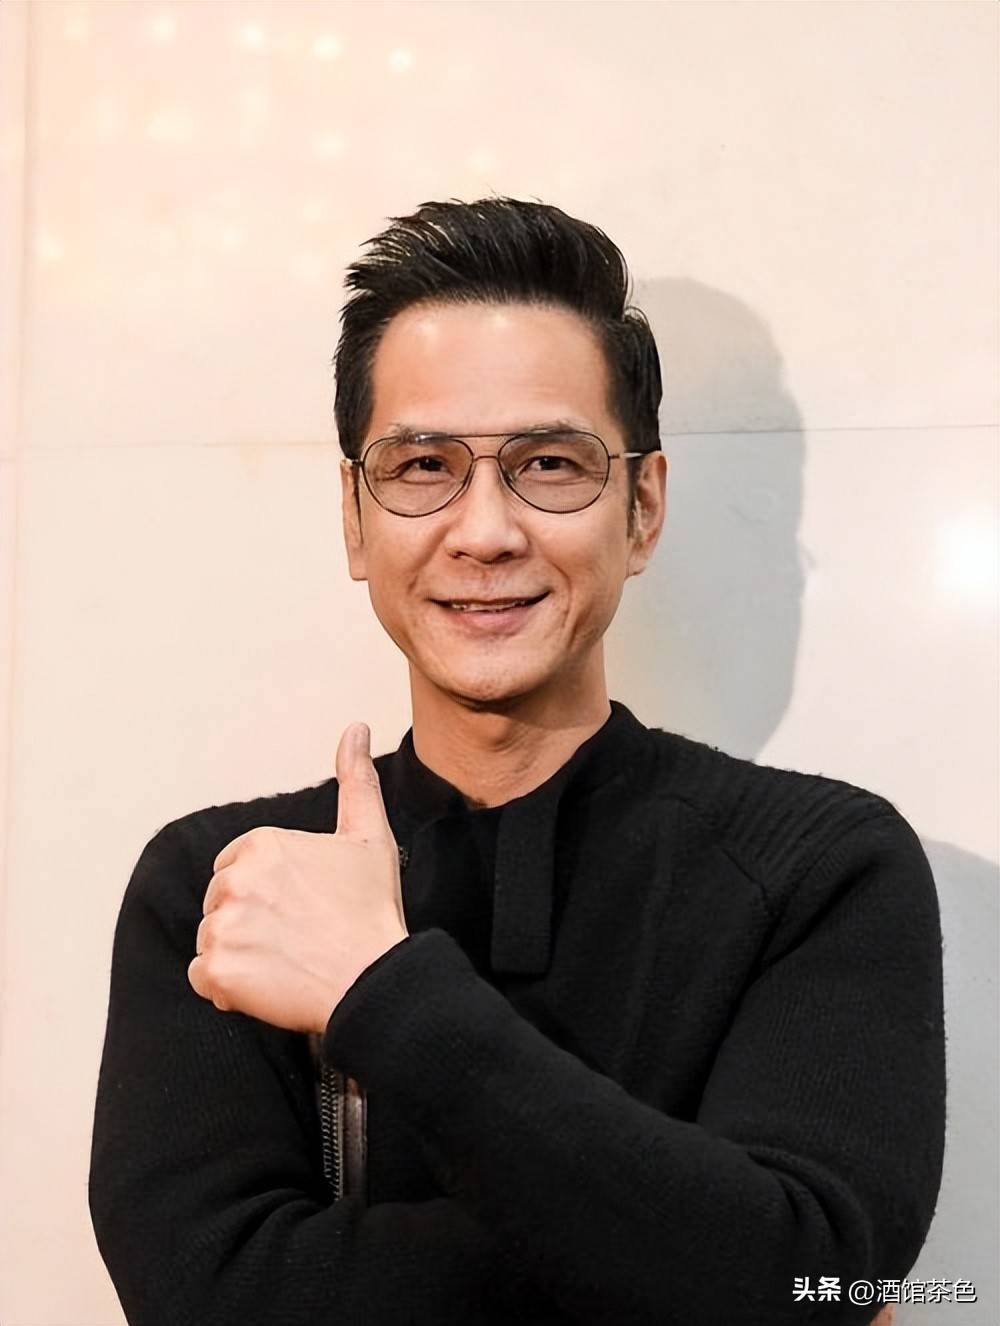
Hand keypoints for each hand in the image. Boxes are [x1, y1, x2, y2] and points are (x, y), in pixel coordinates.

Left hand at [188, 722, 408, 1033]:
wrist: (375, 980)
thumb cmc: (372, 911)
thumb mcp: (370, 837)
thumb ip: (355, 779)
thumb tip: (356, 727)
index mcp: (262, 844)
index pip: (236, 867)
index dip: (269, 891)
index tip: (303, 908)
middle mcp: (235, 880)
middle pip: (221, 902)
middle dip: (250, 920)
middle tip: (299, 937)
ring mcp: (222, 925)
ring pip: (212, 938)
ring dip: (240, 954)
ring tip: (287, 961)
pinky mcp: (216, 969)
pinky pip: (202, 978)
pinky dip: (227, 987)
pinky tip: (267, 984)